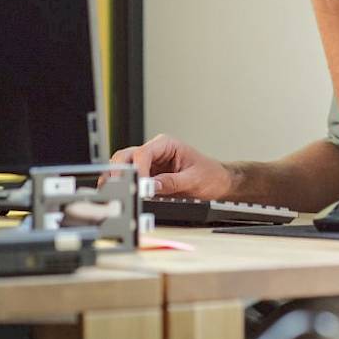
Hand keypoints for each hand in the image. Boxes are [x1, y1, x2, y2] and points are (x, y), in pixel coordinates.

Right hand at [110, 134, 232, 198]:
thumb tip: (150, 187)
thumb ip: (171, 183)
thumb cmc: (210, 175)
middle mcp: (155, 151)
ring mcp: (150, 164)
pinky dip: (126, 185)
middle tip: (120, 188)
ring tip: (121, 192)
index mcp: (166, 144)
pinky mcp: (149, 175)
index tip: (139, 185)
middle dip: (120, 172)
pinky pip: (132, 178)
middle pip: (126, 156)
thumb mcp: (193, 180)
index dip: (138, 170)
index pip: (143, 153)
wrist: (218, 182)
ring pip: (124, 166)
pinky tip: (127, 194)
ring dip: (120, 178)